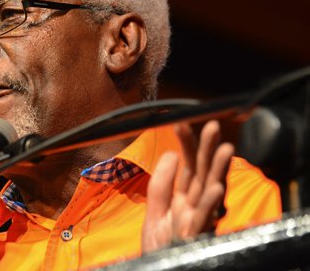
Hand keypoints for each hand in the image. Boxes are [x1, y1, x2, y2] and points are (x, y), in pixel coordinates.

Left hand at [141, 120, 233, 251]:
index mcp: (184, 200)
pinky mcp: (197, 237)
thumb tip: (171, 154)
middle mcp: (195, 207)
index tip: (181, 123)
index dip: (186, 145)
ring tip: (225, 149)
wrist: (159, 270)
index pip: (187, 167)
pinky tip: (215, 188)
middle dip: (207, 150)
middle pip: (202, 173)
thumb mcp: (154, 214)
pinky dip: (210, 203)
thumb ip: (160, 186)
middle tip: (211, 126)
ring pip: (210, 192)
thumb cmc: (161, 247)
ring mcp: (199, 221)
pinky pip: (205, 218)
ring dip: (217, 171)